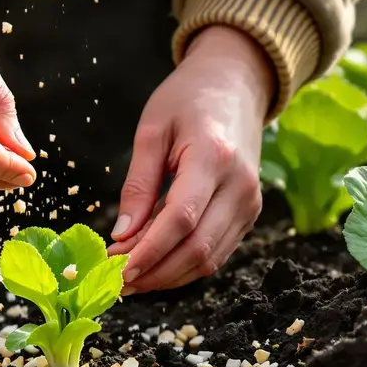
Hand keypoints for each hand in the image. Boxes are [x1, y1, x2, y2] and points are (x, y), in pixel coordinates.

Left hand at [108, 25, 273, 293]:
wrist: (236, 85)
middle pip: (197, 248)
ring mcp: (250, 203)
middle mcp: (240, 186)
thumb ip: (137, 183)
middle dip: (154, 272)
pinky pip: (217, 253)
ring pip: (209, 259)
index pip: (181, 219)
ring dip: (167, 276)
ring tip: (130, 278)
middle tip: (116, 281)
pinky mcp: (249, 213)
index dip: (149, 251)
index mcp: (214, 158)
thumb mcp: (152, 130)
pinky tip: (155, 266)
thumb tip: (122, 234)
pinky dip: (184, 266)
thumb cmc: (188, 99)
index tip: (117, 269)